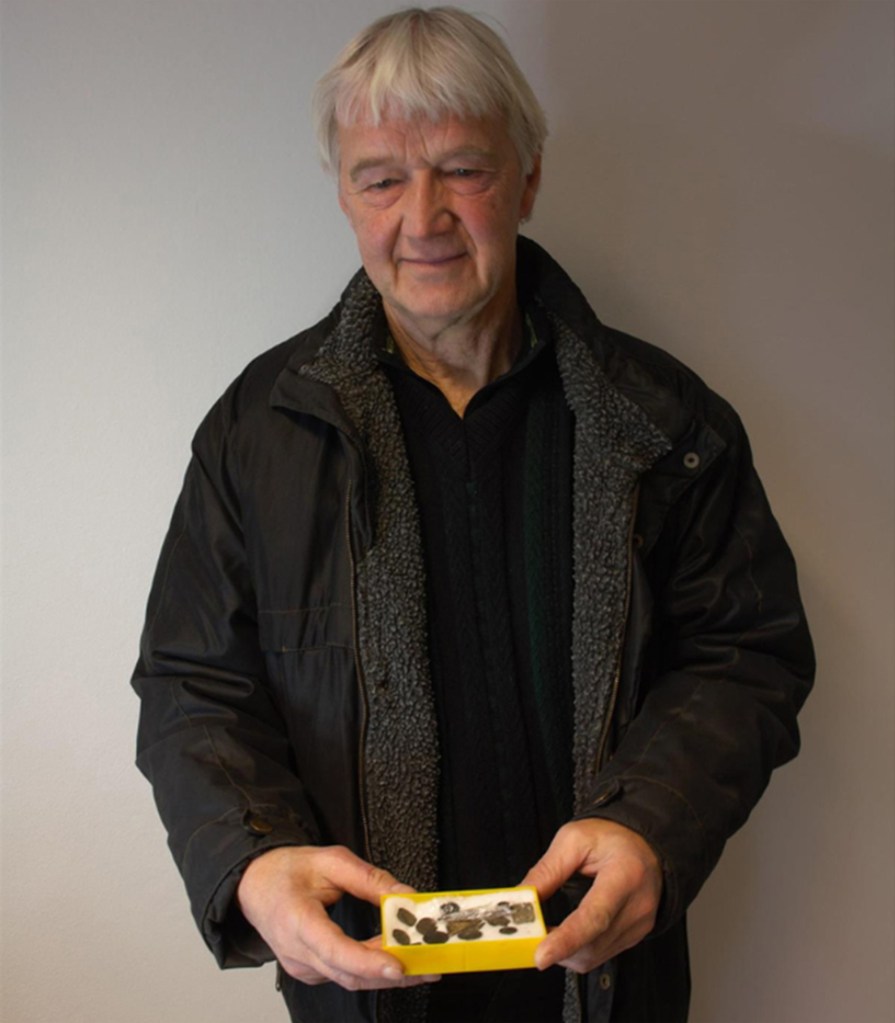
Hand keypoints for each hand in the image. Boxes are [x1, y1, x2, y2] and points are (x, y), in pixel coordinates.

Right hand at [236, 845, 438, 989]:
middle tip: (428, 967)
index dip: (369, 962)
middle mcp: (297, 952)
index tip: (398, 964)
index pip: (336, 950)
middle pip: (349, 974)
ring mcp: (302, 967)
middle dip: (392, 974)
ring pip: (349, 980)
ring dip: (386, 976)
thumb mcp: (330, 860)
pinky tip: (393, 960)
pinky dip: (371, 971)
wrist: (254, 884)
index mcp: (297, 921)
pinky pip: (344, 976)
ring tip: (421, 967)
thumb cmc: (286, 871)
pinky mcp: (310, 970)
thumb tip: (404, 896)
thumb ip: (369, 878)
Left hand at [521, 819, 661, 972]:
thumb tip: (520, 900)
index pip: (595, 916)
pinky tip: (565, 933)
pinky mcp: (635, 936)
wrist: (641, 843)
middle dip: (556, 948)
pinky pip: (601, 954)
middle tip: (528, 936)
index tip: (541, 955)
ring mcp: (639, 925)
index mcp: (625, 874)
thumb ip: (546, 871)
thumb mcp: (572, 839)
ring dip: (565, 952)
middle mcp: (637, 905)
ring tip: (545, 931)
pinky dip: (578, 949)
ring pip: (594, 956)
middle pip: (592, 944)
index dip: (566, 939)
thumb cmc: (609, 837)